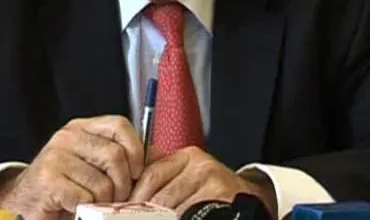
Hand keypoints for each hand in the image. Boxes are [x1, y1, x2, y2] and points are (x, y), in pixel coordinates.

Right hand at [0, 115, 144, 219]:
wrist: (23, 204)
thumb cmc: (63, 186)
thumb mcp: (94, 165)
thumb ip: (123, 158)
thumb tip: (159, 155)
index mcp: (81, 128)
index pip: (119, 124)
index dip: (136, 149)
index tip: (138, 171)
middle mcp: (68, 137)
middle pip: (115, 155)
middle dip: (123, 184)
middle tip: (118, 197)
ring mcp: (56, 157)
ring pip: (103, 181)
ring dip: (105, 201)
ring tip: (96, 204)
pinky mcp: (49, 180)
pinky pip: (86, 197)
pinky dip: (87, 209)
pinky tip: (79, 208)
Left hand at [129, 147, 276, 217]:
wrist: (248, 199)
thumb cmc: (211, 190)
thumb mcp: (188, 175)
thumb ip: (163, 175)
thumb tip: (128, 186)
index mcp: (187, 157)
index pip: (151, 174)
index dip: (134, 196)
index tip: (121, 209)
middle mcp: (200, 165)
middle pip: (160, 195)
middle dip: (143, 213)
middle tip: (132, 217)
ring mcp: (213, 182)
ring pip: (172, 209)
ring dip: (158, 217)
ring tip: (151, 219)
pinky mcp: (221, 196)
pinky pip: (188, 214)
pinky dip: (178, 217)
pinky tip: (173, 218)